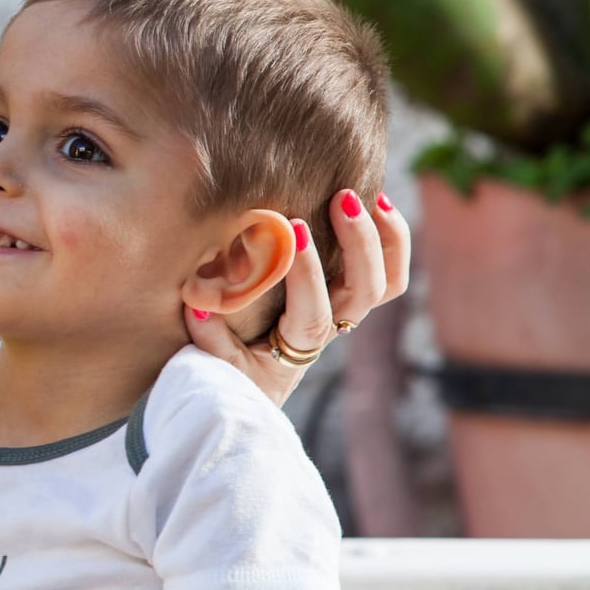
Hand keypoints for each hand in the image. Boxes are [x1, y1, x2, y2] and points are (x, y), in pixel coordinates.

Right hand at [186, 188, 409, 407]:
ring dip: (386, 238)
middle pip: (365, 292)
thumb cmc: (230, 375)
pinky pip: (389, 274)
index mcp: (297, 346)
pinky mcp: (349, 297)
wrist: (254, 394)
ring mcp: (344, 312)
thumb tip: (199, 305)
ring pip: (387, 283)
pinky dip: (391, 239)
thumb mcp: (215, 366)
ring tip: (370, 195)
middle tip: (341, 199)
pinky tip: (376, 202)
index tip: (292, 229)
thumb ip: (209, 338)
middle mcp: (330, 328)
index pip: (313, 312)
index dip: (307, 273)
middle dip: (359, 243)